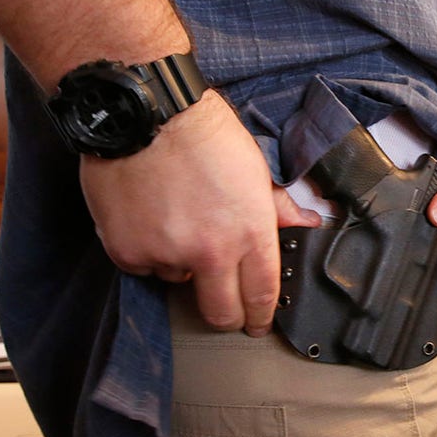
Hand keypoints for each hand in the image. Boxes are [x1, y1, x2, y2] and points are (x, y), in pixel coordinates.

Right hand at [80, 91, 319, 334]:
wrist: (145, 113)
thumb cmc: (202, 131)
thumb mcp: (255, 166)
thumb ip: (277, 207)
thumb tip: (308, 224)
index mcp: (249, 231)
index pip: (261, 294)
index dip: (261, 316)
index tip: (257, 323)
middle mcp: (210, 251)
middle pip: (221, 313)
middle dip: (228, 316)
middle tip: (226, 308)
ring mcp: (166, 255)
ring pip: (179, 282)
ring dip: (183, 265)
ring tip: (179, 221)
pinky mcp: (128, 251)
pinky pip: (144, 266)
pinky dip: (148, 251)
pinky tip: (151, 216)